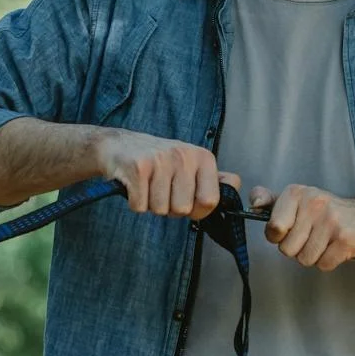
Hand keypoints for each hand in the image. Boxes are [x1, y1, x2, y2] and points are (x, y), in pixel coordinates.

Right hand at [93, 128, 239, 220]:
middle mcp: (183, 156)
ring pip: (161, 210)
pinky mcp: (137, 168)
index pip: (210, 201)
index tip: (186, 199)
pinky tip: (135, 186)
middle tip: (161, 189)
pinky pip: (140, 207)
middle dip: (170, 207)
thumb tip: (235, 185)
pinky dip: (135, 203)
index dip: (197, 210)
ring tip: (148, 185)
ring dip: (151, 205)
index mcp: (202, 157)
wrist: (119, 146)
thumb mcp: (191, 163)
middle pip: (183, 209)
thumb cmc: (159, 160)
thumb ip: (214, 178)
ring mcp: (160, 160)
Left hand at [249, 184, 354, 271]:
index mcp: (297, 192)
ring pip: (305, 259)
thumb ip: (271, 201)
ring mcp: (331, 220)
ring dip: (314, 256)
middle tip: (313, 237)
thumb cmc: (327, 213)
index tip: (292, 230)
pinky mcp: (346, 239)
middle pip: (287, 249)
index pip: (273, 228)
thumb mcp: (298, 200)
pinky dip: (329, 262)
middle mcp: (313, 203)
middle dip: (298, 249)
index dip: (280, 236)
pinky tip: (337, 248)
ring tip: (326, 241)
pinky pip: (323, 265)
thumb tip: (253, 203)